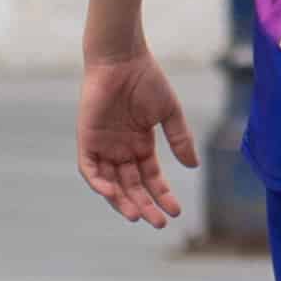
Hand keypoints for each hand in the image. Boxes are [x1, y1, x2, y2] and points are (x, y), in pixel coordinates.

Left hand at [77, 45, 194, 226]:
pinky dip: (98, 183)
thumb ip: (180, 139)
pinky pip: (89, 168)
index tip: (176, 211)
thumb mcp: (169, 112)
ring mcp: (103, 145)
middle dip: (144, 205)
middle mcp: (121, 149)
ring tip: (136, 215)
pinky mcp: (87, 139)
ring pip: (110, 183)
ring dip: (122, 201)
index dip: (162, 195)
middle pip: (131, 186)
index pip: (151, 178)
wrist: (122, 58)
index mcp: (140, 144)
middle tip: (158, 222)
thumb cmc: (146, 79)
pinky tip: (112, 193)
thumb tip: (193, 166)